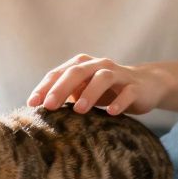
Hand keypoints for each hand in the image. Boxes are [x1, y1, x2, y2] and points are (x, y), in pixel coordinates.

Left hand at [28, 54, 171, 115]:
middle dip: (61, 88)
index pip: (58, 73)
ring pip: (103, 78)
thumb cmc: (106, 91)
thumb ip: (64, 96)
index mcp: (82, 65)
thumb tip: (37, 110)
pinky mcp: (136, 86)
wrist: (145, 85)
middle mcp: (99, 65)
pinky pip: (128, 92)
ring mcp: (119, 74)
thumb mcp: (83, 91)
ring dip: (90, 93)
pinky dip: (119, 101)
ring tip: (79, 110)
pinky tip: (111, 112)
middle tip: (49, 106)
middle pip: (77, 72)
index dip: (44, 87)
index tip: (31, 104)